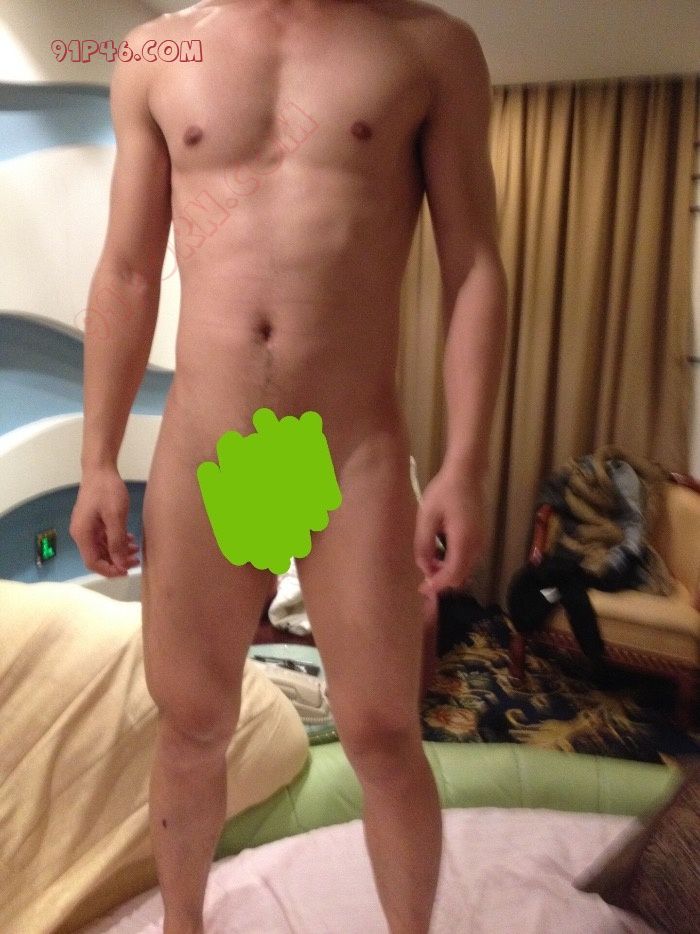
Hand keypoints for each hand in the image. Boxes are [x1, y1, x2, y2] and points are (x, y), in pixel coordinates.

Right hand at [69, 466, 139, 576]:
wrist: (100, 469)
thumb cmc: (107, 491)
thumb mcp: (115, 517)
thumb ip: (117, 541)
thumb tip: (120, 564)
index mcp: (82, 534)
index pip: (92, 562)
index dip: (109, 570)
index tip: (127, 571)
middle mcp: (81, 533)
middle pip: (97, 557)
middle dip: (117, 562)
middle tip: (136, 561)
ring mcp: (86, 527)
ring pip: (102, 548)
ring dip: (119, 551)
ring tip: (136, 550)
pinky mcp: (93, 521)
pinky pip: (104, 538)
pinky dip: (116, 541)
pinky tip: (130, 539)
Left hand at [414, 465, 485, 595]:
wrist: (466, 473)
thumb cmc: (444, 491)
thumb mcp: (427, 517)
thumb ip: (424, 544)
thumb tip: (423, 567)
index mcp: (463, 541)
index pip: (452, 575)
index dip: (437, 585)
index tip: (421, 589)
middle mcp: (476, 546)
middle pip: (460, 577)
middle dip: (441, 580)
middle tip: (422, 578)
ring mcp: (481, 542)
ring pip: (465, 569)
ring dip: (447, 572)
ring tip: (428, 564)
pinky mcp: (480, 537)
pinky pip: (468, 559)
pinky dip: (454, 563)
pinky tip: (439, 554)